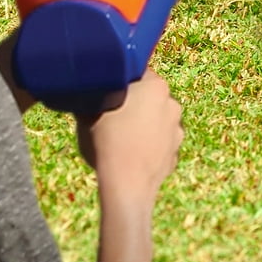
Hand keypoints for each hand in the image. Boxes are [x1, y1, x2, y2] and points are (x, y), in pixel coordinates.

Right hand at [76, 68, 183, 207]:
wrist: (126, 186)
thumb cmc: (107, 142)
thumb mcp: (88, 113)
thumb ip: (92, 97)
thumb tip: (85, 94)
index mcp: (156, 86)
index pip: (138, 74)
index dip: (121, 81)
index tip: (107, 91)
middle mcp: (172, 104)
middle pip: (149, 97)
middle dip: (134, 103)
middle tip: (111, 114)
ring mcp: (177, 130)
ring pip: (156, 120)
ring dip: (142, 125)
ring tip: (120, 138)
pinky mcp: (175, 153)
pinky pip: (159, 143)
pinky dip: (148, 147)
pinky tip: (130, 155)